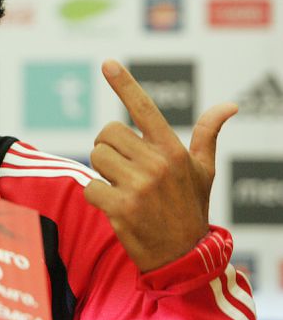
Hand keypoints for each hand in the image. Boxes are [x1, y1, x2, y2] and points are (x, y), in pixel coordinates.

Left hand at [84, 59, 236, 272]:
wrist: (183, 257)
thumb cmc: (189, 208)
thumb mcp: (203, 172)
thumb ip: (208, 136)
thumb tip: (230, 106)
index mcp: (173, 150)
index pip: (145, 109)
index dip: (124, 84)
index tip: (107, 63)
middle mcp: (157, 163)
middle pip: (107, 134)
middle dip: (108, 150)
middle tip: (124, 170)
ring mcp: (139, 186)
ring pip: (95, 157)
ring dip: (102, 173)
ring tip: (123, 189)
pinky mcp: (121, 207)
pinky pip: (89, 187)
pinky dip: (96, 197)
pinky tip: (116, 208)